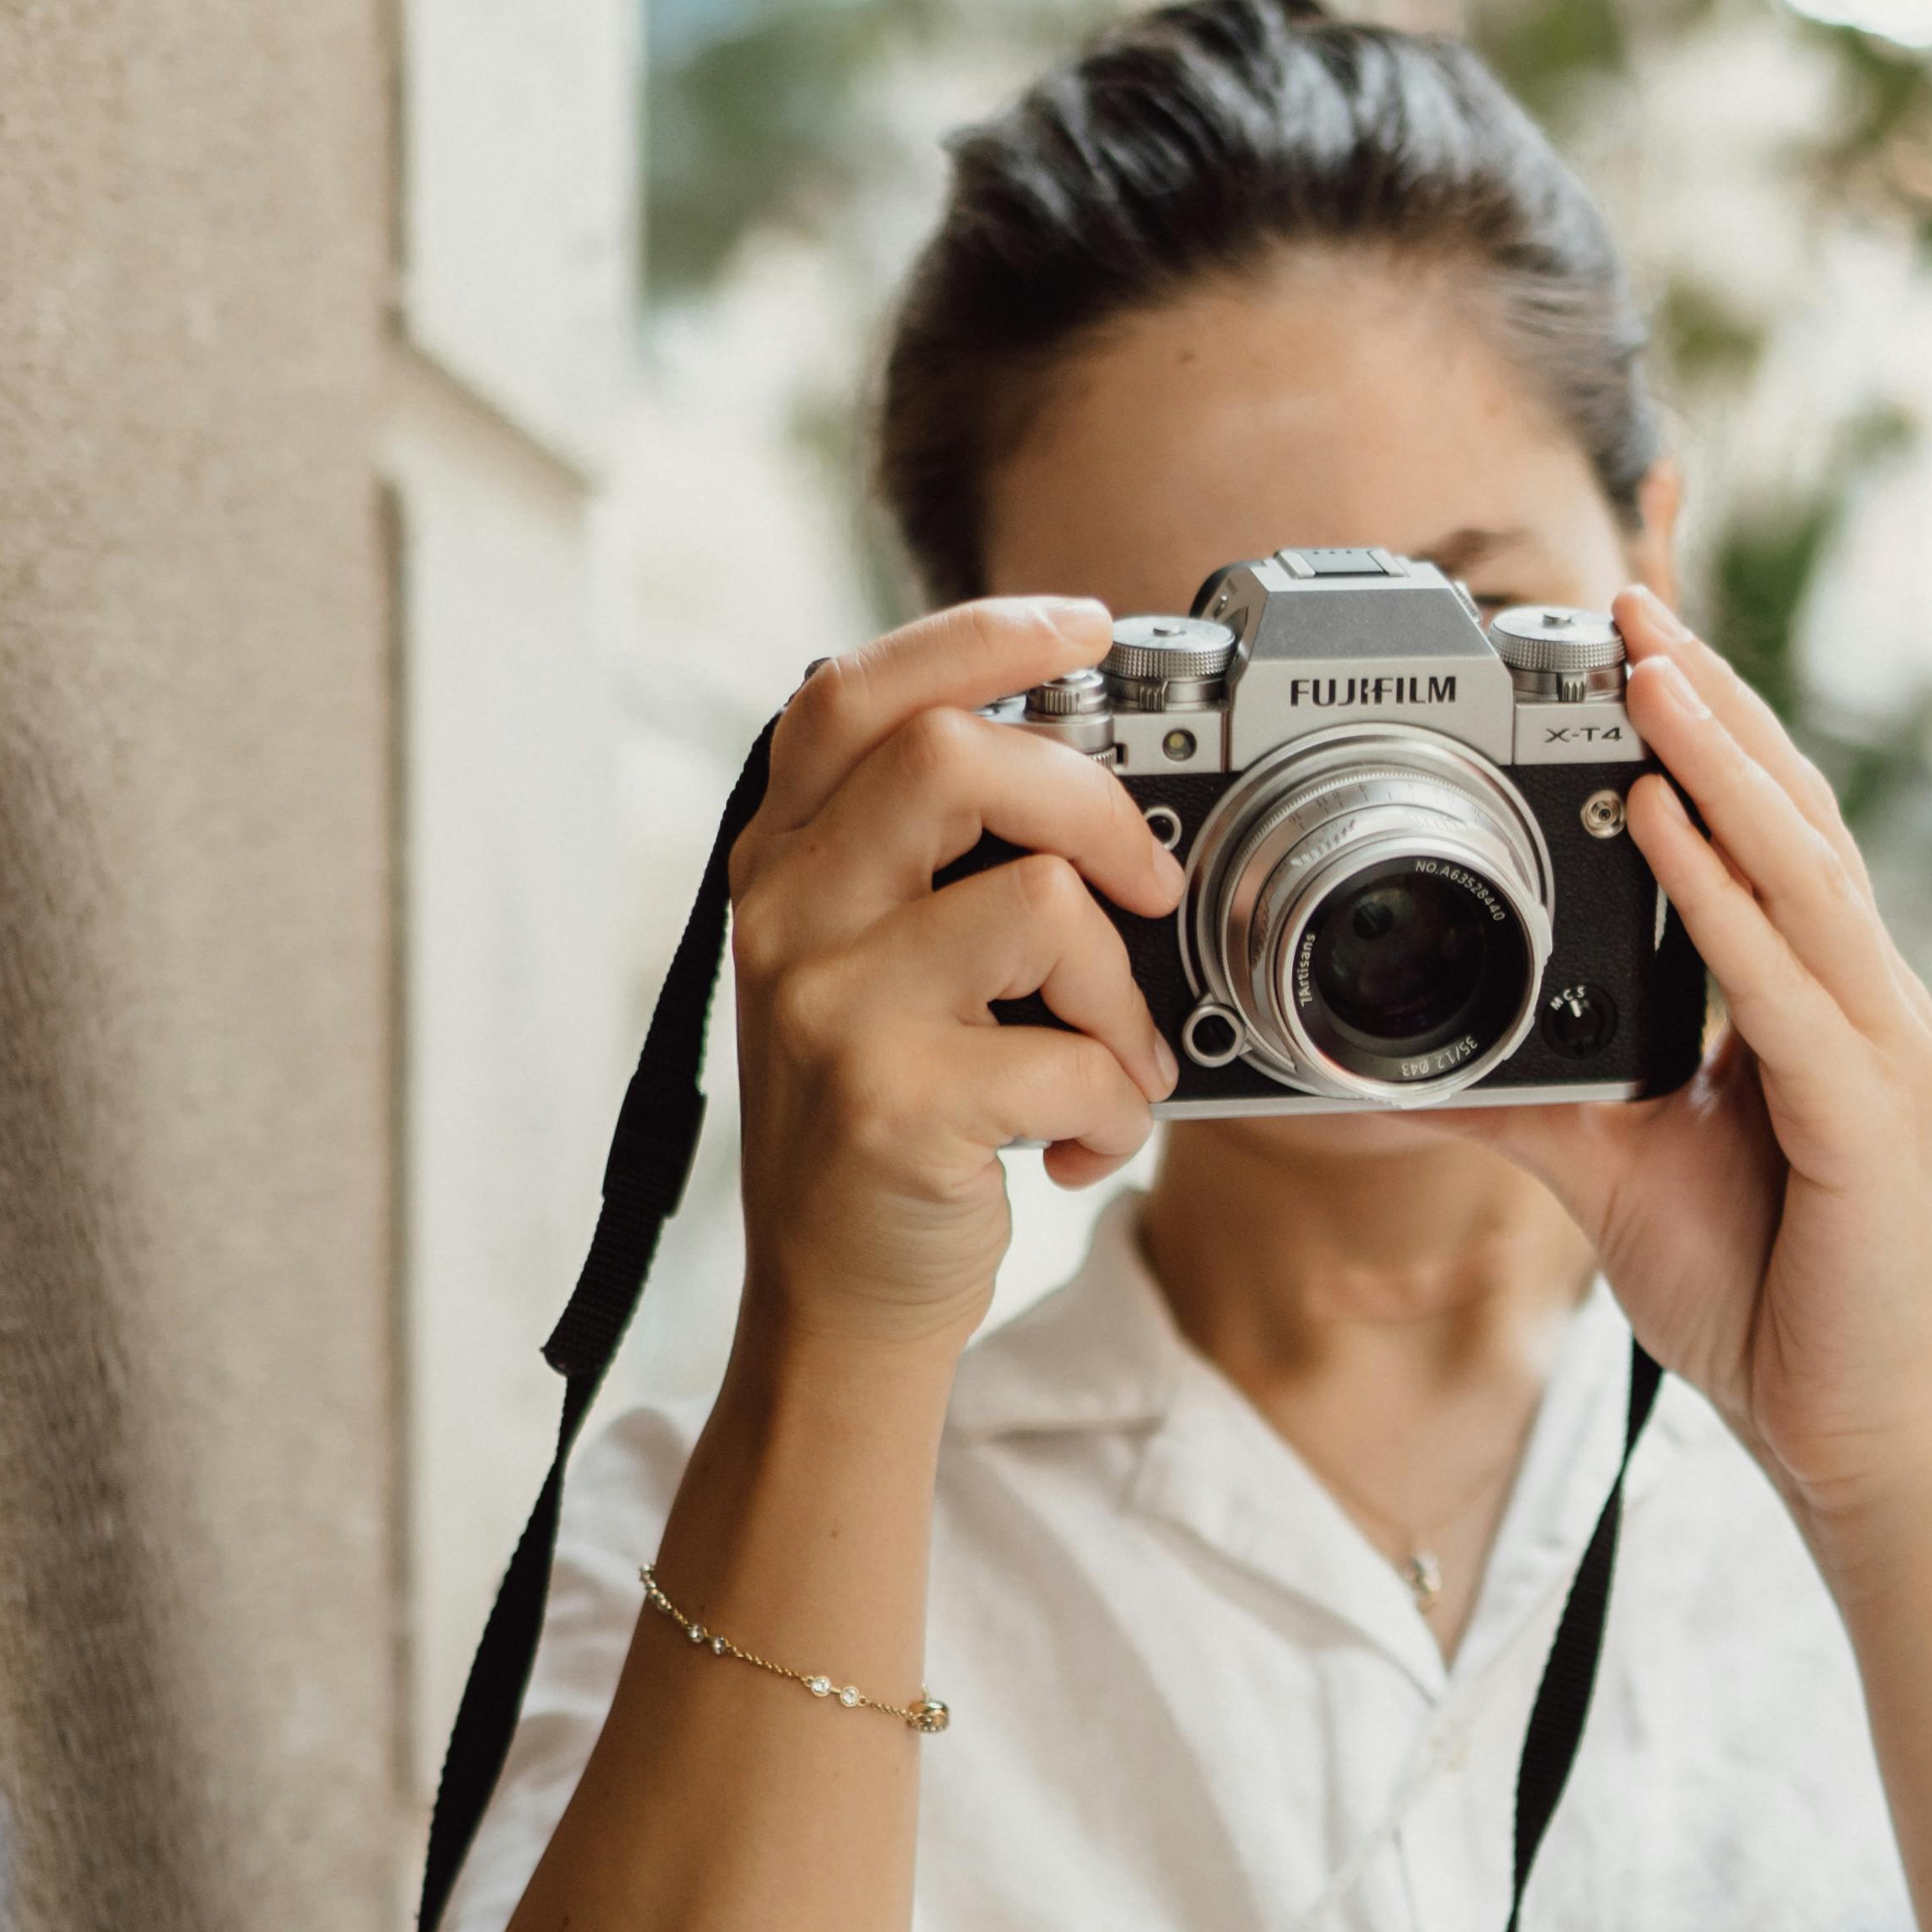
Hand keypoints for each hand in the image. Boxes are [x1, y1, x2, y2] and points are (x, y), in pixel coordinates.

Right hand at [728, 598, 1184, 1359]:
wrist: (837, 1307)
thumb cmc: (889, 1129)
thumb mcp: (872, 971)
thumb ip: (929, 867)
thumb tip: (1088, 778)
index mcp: (783, 864)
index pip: (854, 692)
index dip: (975, 635)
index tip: (1083, 623)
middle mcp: (786, 917)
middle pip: (955, 759)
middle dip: (1096, 806)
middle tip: (1148, 881)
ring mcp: (829, 1009)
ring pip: (1041, 904)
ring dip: (1122, 993)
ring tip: (1110, 1061)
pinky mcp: (892, 1106)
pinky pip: (1071, 1055)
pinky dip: (1117, 1105)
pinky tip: (1083, 1144)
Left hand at [1460, 591, 1931, 1552]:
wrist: (1848, 1433)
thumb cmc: (1764, 1299)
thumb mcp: (1610, 1175)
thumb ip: (1516, 1107)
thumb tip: (1391, 1069)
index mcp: (1809, 1002)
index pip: (1763, 835)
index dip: (1704, 735)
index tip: (1627, 648)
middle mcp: (1858, 1002)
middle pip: (1791, 815)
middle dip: (1710, 704)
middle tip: (1630, 605)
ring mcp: (1876, 1051)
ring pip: (1802, 871)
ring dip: (1723, 763)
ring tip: (1651, 674)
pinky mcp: (1869, 1116)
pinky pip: (1787, 987)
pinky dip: (1728, 902)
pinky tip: (1676, 833)